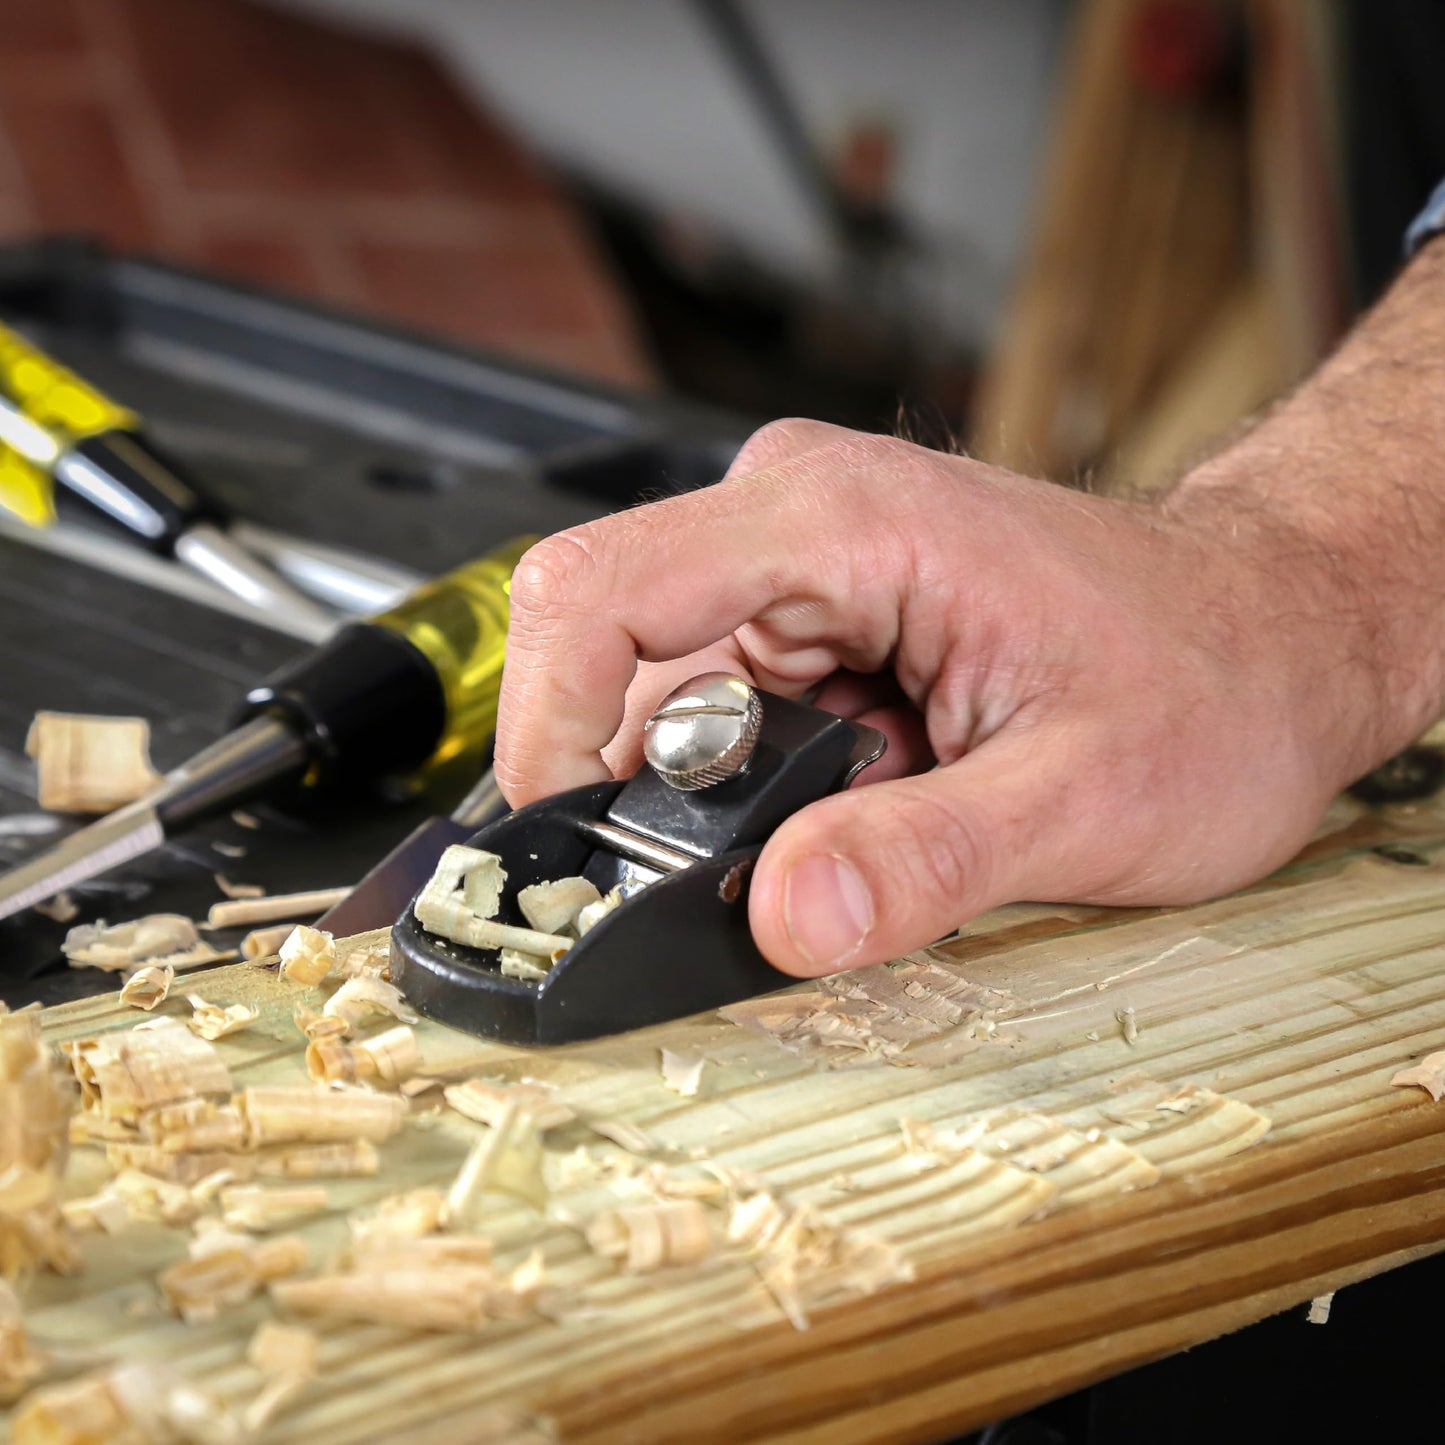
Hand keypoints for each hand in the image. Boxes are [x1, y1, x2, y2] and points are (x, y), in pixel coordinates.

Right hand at [495, 419, 1396, 976]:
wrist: (1270, 632)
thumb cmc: (1210, 680)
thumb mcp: (1084, 799)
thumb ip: (925, 860)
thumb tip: (780, 919)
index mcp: (844, 521)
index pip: (602, 595)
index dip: (548, 729)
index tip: (565, 848)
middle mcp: (798, 514)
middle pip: (612, 654)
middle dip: (649, 790)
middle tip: (766, 869)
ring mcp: (799, 557)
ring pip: (658, 691)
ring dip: (719, 793)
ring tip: (867, 817)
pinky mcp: (811, 605)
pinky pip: (714, 702)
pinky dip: (752, 781)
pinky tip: (859, 793)